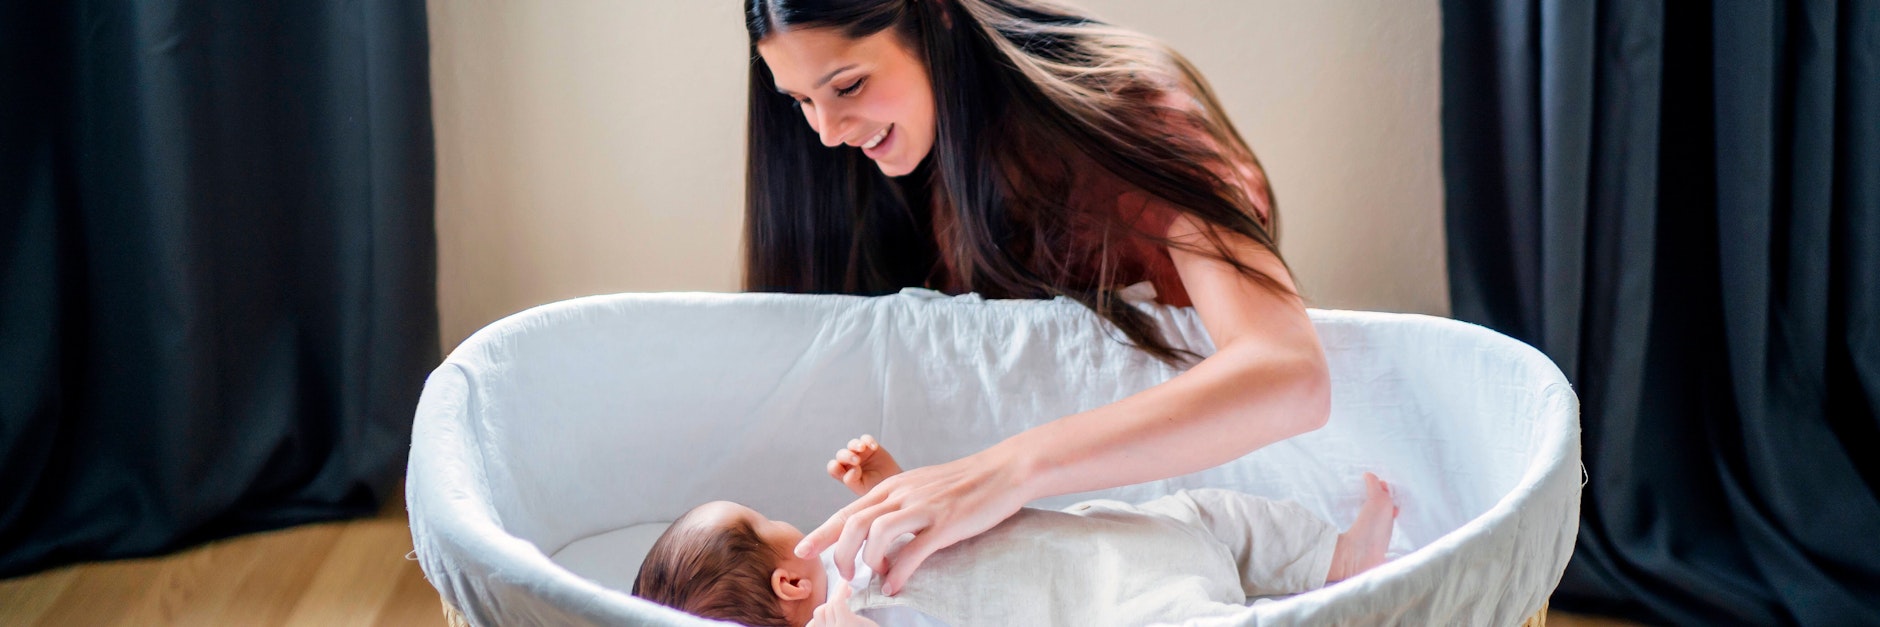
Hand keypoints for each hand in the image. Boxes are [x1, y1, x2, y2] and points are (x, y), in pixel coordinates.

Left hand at [796, 446, 1032, 595]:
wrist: (1003, 471)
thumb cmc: (964, 482)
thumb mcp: (922, 486)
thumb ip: (899, 505)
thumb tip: (879, 532)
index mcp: (894, 486)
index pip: (847, 510)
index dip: (821, 533)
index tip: (803, 550)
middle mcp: (902, 494)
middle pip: (853, 524)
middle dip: (839, 554)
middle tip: (843, 576)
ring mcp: (923, 508)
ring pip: (876, 534)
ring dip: (868, 561)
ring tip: (874, 576)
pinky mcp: (945, 523)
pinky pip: (913, 551)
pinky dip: (898, 573)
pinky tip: (895, 586)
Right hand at [807, 580, 877, 626]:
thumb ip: (833, 623)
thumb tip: (818, 617)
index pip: (812, 624)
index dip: (820, 615)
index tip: (830, 609)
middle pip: (819, 613)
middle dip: (830, 602)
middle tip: (844, 596)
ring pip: (827, 607)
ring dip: (837, 595)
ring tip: (848, 591)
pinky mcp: (844, 623)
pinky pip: (837, 602)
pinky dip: (840, 589)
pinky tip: (846, 583)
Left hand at [827, 435, 902, 495]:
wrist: (893, 483)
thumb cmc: (875, 488)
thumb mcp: (862, 489)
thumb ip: (852, 481)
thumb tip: (852, 469)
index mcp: (844, 473)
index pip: (833, 467)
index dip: (835, 467)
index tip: (846, 472)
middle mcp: (849, 462)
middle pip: (841, 454)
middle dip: (847, 456)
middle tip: (856, 460)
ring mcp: (860, 453)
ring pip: (852, 444)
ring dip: (855, 445)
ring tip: (862, 448)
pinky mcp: (870, 446)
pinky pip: (866, 439)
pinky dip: (868, 441)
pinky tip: (874, 447)